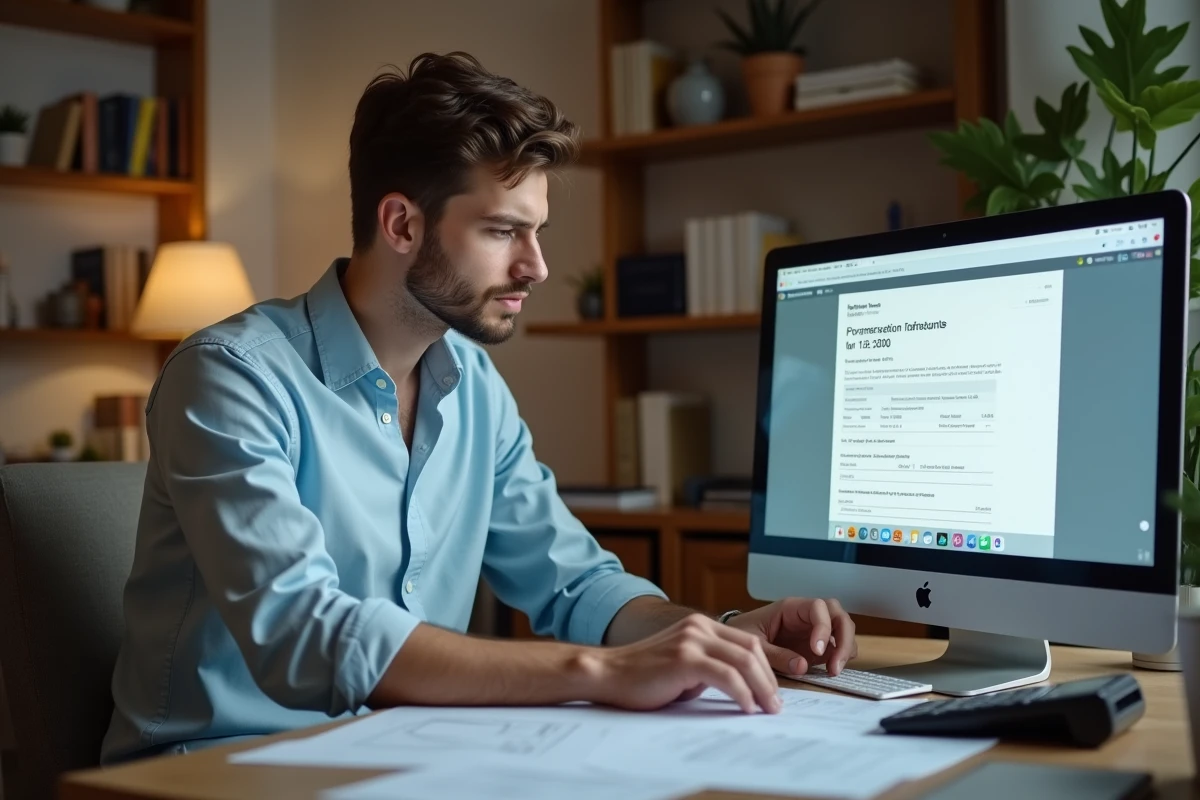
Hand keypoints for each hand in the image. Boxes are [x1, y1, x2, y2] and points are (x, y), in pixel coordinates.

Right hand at [587, 613, 780, 713]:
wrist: (608, 674)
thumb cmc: (641, 675)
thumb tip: (739, 686)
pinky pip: (726, 676)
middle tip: (775, 704)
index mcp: (700, 625)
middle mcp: (698, 627)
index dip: (766, 667)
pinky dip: (742, 693)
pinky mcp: (685, 658)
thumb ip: (708, 666)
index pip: (747, 642)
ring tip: (767, 709)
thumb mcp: (682, 664)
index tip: (773, 691)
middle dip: (769, 678)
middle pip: (751, 649)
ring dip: (762, 688)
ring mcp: (692, 640)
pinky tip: (746, 707)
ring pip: (744, 661)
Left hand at [727, 597, 857, 677]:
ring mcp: (814, 630)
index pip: (818, 607)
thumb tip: (802, 666)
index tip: (816, 651)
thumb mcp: (753, 644)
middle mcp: (807, 616)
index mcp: (790, 608)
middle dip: (843, 639)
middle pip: (838, 615)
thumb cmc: (742, 633)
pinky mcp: (817, 646)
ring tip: (834, 671)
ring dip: (845, 649)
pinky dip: (841, 656)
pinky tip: (831, 670)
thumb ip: (775, 654)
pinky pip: (838, 646)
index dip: (822, 626)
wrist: (736, 641)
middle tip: (835, 665)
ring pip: (843, 629)